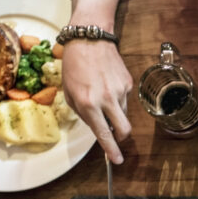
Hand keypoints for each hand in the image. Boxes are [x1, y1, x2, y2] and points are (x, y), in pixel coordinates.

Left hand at [64, 0, 130, 163]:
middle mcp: (107, 99)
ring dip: (115, 113)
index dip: (111, 150)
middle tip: (115, 136)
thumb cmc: (75, 64)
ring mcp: (120, 91)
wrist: (90, 37)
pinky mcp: (128, 83)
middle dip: (121, 138)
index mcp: (88, 103)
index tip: (116, 161)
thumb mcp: (69, 91)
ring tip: (103, 96)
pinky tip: (107, 84)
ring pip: (123, 114)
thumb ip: (82, 112)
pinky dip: (117, 97)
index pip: (103, 133)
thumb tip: (97, 126)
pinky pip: (125, 99)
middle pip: (124, 130)